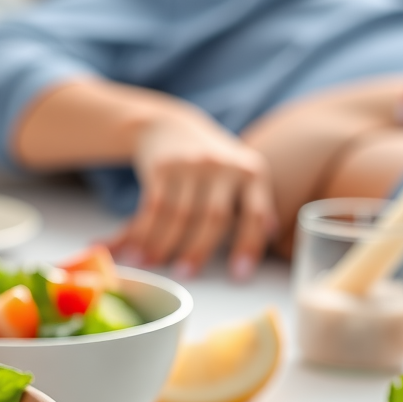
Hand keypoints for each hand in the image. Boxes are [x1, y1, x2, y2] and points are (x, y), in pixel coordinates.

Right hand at [108, 112, 276, 280]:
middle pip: (212, 217)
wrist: (170, 126)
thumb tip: (271, 234)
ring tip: (150, 265)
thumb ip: (255, 201)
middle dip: (197, 250)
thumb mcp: (240, 173)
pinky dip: (139, 231)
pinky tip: (131, 249)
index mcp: (250, 172)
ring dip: (160, 244)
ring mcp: (191, 164)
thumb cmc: (210, 162)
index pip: (253, 213)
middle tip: (184, 275)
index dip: (247, 245)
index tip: (238, 275)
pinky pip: (151, 207)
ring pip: (178, 215)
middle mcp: (223, 166)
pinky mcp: (161, 166)